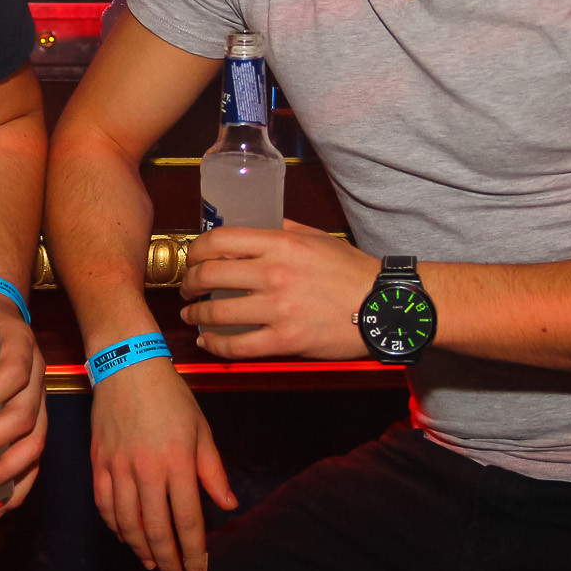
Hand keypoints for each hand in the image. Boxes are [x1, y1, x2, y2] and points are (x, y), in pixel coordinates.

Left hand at [0, 293, 46, 518]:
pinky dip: (21, 487)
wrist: (0, 314)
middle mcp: (38, 375)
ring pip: (36, 442)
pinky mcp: (37, 422)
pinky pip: (37, 459)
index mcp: (19, 345)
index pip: (14, 372)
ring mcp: (40, 401)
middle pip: (25, 415)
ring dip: (7, 470)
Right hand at [89, 356, 235, 570]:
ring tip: (152, 564)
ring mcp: (118, 467)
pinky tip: (126, 536)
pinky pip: (104, 505)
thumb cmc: (171, 397)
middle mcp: (146, 470)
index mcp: (177, 462)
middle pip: (155, 529)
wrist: (127, 365)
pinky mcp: (98, 463)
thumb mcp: (201, 430)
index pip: (188, 520)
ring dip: (140, 549)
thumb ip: (213, 472)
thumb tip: (228, 506)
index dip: (194, 552)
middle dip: (168, 560)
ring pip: (126, 523)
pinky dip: (115, 526)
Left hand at [180, 220, 379, 361]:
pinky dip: (215, 344)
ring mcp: (278, 309)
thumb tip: (255, 224)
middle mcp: (274, 274)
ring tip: (191, 314)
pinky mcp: (285, 340)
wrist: (383, 306)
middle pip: (211, 274)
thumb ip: (282, 229)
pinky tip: (208, 341)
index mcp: (280, 244)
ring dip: (196, 314)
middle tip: (188, 287)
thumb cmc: (352, 271)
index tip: (193, 257)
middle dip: (190, 282)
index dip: (196, 249)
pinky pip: (238, 346)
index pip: (220, 240)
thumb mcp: (317, 237)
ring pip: (217, 312)